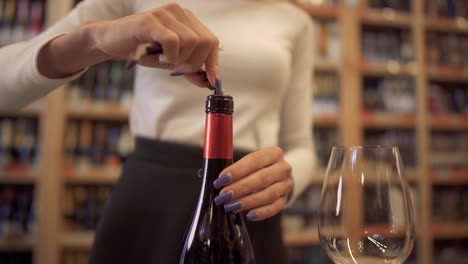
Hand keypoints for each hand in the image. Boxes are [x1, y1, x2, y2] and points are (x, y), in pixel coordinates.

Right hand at [90, 3, 218, 85]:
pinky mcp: (151, 21)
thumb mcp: (169, 61)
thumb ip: (188, 69)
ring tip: (164, 60)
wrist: (110, 41)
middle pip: (205, 42)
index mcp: (186, 19)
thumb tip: (206, 82)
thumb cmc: (141, 49)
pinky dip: (169, 55)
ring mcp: (165, 14)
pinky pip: (173, 41)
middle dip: (194, 63)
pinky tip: (158, 57)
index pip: (211, 41)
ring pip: (191, 42)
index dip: (213, 62)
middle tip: (177, 68)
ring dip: (180, 60)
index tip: (212, 80)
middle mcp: (179, 12)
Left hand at [213, 146, 293, 220]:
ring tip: (231, 206)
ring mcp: (286, 185)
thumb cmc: (258, 168)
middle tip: (223, 196)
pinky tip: (248, 215)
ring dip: (247, 201)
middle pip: (261, 178)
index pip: (254, 160)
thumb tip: (210, 177)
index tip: (221, 179)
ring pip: (268, 194)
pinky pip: (274, 208)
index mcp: (273, 153)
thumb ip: (234, 168)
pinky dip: (260, 212)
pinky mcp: (285, 199)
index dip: (237, 170)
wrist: (279, 175)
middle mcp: (283, 168)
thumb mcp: (250, 162)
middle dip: (240, 188)